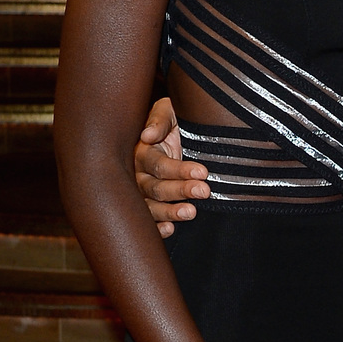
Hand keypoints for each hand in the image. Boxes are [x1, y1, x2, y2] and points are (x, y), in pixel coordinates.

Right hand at [136, 95, 209, 236]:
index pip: (158, 165)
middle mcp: (138, 175)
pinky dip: (159, 227)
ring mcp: (143, 193)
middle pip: (155, 187)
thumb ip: (159, 120)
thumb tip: (147, 134)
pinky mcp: (151, 205)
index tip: (202, 172)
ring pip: (151, 206)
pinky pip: (150, 221)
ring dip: (170, 212)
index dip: (179, 170)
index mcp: (141, 152)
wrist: (181, 131)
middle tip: (204, 191)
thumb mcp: (168, 111)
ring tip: (191, 212)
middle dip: (180, 190)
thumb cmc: (173, 120)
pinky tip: (171, 229)